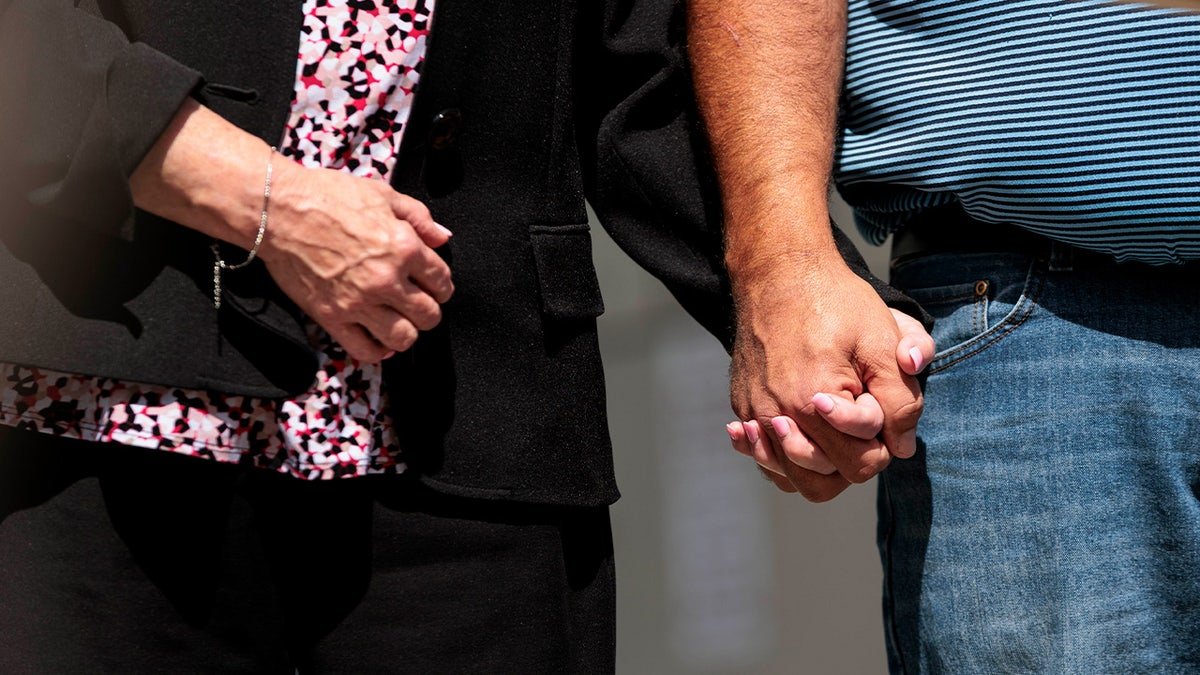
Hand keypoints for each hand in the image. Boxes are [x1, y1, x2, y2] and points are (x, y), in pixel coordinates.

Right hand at [259, 161, 453, 361]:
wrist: (277, 210)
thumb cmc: (327, 196)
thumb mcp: (382, 194)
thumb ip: (419, 217)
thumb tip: (443, 237)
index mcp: (404, 247)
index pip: (442, 281)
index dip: (442, 286)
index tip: (435, 286)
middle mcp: (386, 279)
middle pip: (429, 315)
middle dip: (429, 311)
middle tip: (418, 304)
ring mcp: (358, 302)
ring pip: (403, 338)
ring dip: (407, 332)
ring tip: (399, 321)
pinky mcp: (332, 317)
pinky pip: (364, 350)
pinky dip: (377, 351)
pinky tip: (379, 340)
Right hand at [730, 257, 932, 500]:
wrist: (778, 273)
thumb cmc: (834, 302)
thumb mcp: (882, 342)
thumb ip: (900, 400)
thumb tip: (901, 448)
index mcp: (815, 402)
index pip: (862, 463)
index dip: (882, 438)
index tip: (877, 402)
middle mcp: (778, 415)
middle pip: (826, 480)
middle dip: (852, 456)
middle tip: (860, 418)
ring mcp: (755, 414)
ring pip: (792, 478)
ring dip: (819, 466)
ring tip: (833, 434)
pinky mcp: (743, 407)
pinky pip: (765, 458)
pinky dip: (783, 459)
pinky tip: (796, 437)